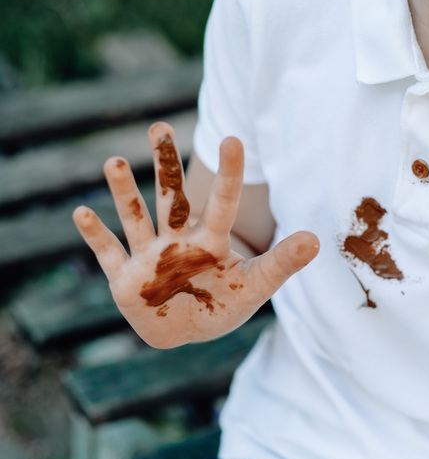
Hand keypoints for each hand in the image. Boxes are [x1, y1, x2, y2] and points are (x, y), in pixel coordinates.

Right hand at [73, 122, 318, 347]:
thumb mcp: (256, 287)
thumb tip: (317, 240)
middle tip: (159, 127)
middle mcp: (177, 241)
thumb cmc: (223, 304)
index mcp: (211, 241)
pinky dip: (96, 236)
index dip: (229, 175)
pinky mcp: (125, 279)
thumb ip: (282, 263)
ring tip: (115, 162)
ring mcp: (149, 257)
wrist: (188, 331)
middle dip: (164, 166)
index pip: (222, 203)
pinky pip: (109, 253)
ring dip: (125, 193)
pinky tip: (81, 212)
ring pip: (137, 218)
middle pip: (171, 198)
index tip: (233, 139)